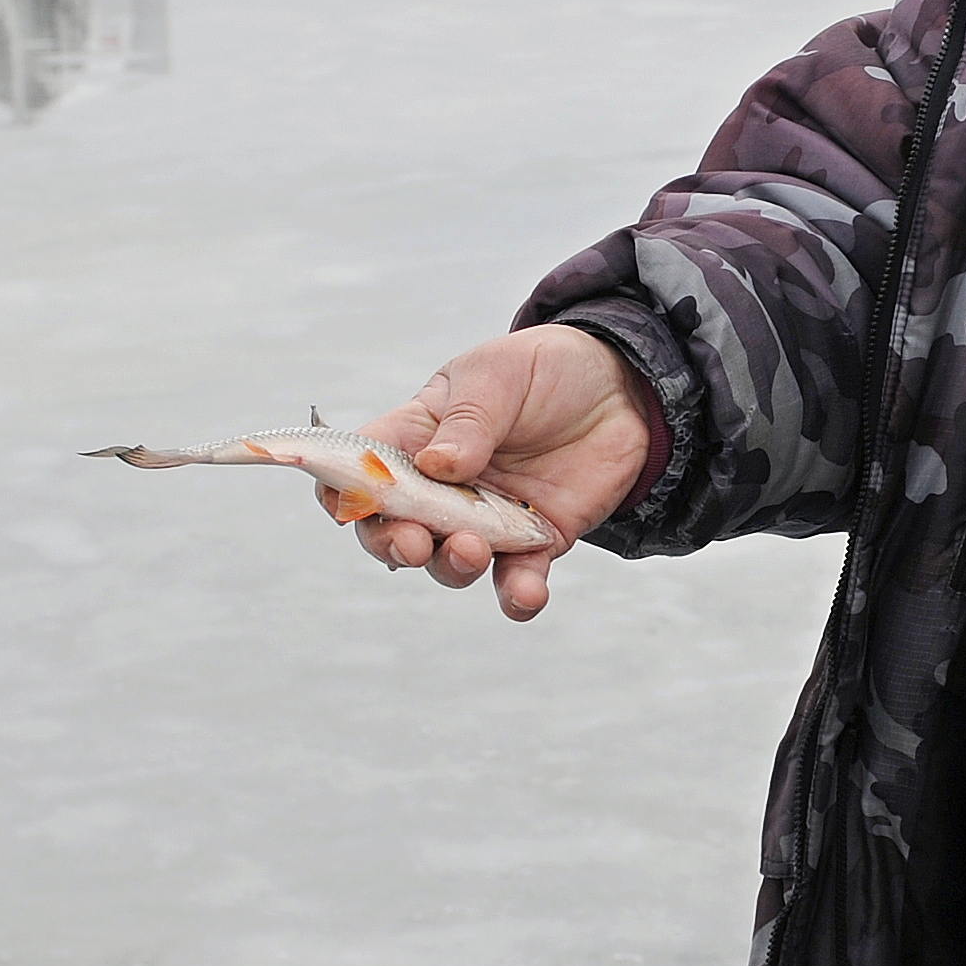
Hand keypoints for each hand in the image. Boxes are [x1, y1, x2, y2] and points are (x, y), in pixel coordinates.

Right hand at [334, 325, 657, 619]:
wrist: (623, 388)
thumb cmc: (544, 369)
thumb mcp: (499, 374)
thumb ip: (468, 420)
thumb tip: (436, 465)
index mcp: (415, 437)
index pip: (359, 469)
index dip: (343, 491)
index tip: (349, 504)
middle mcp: (442, 487)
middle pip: (394, 530)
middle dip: (394, 544)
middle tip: (413, 541)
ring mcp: (487, 519)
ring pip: (450, 562)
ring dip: (452, 566)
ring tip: (472, 548)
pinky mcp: (535, 541)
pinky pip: (518, 580)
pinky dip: (518, 595)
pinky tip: (526, 595)